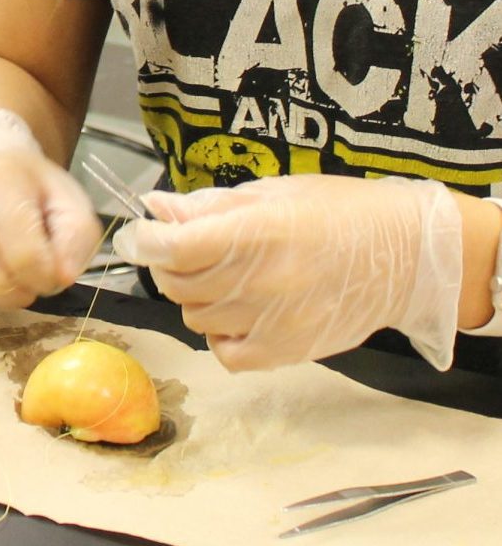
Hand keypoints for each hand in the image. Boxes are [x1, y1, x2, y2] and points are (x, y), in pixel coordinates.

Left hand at [113, 174, 463, 371]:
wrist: (402, 256)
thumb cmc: (336, 212)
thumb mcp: (269, 193)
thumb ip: (208, 206)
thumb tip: (155, 208)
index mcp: (256, 232)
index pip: (173, 248)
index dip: (146, 241)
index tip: (143, 235)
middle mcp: (262, 281)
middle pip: (177, 284)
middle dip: (169, 266)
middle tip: (187, 251)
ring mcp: (276, 321)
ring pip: (195, 317)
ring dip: (196, 297)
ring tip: (225, 277)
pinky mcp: (289, 351)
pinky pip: (227, 353)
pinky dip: (221, 334)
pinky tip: (239, 312)